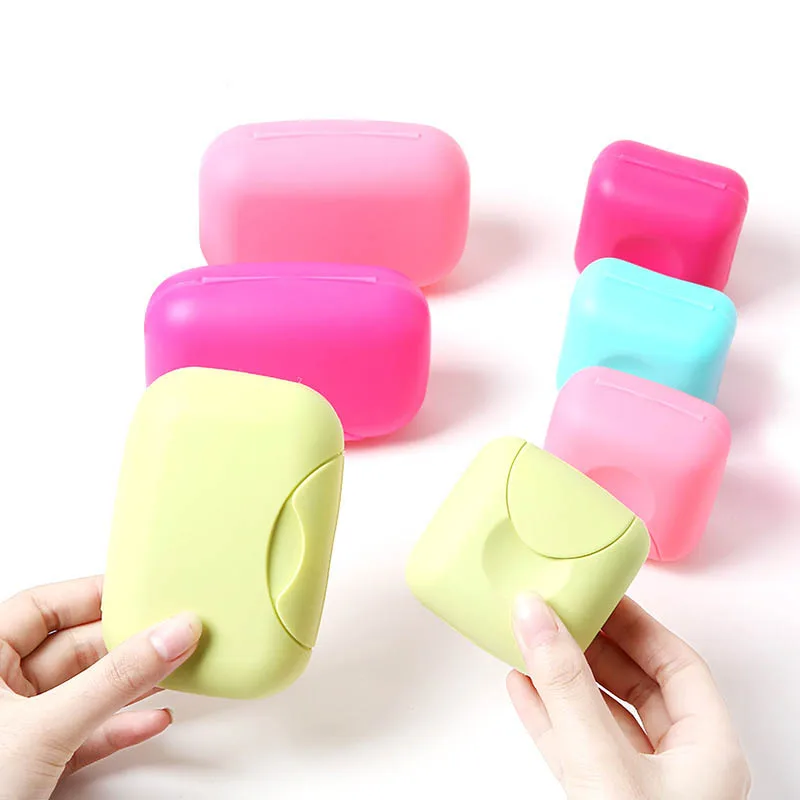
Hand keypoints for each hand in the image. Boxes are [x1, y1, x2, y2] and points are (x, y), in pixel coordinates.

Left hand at [0, 576, 201, 798]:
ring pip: (84, 693)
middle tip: (171, 632)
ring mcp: (17, 732)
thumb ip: (114, 680)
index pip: (41, 607)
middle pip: (72, 649)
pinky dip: (121, 728)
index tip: (141, 590)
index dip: (90, 595)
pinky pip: (86, 735)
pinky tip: (152, 720)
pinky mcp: (34, 769)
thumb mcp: (43, 728)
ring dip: (132, 685)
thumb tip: (171, 634)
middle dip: (124, 643)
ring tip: (175, 667)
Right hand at [507, 594, 750, 798]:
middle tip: (561, 613)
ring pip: (602, 714)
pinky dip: (548, 715)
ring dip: (564, 679)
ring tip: (534, 643)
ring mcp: (641, 787)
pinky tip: (523, 689)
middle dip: (593, 646)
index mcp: (708, 751)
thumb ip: (568, 688)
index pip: (677, 664)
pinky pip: (576, 745)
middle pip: (637, 684)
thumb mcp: (603, 761)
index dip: (636, 624)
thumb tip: (537, 618)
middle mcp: (680, 767)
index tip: (599, 596)